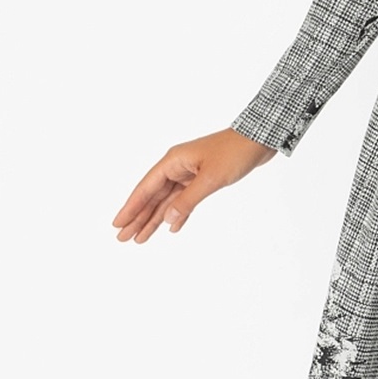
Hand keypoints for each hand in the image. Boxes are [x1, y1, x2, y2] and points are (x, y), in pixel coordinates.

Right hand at [111, 127, 277, 243]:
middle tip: (123, 239)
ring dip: (155, 218)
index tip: (117, 224)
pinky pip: (185, 199)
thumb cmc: (235, 153)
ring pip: (168, 199)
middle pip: (153, 196)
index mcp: (174, 162)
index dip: (131, 208)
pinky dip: (178, 213)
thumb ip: (188, 200)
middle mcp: (178, 166)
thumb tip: (167, 219)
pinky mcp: (204, 177)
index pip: (146, 188)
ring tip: (141, 238)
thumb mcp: (210, 179)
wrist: (260, 139)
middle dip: (139, 217)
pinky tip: (172, 227)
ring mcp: (190, 172)